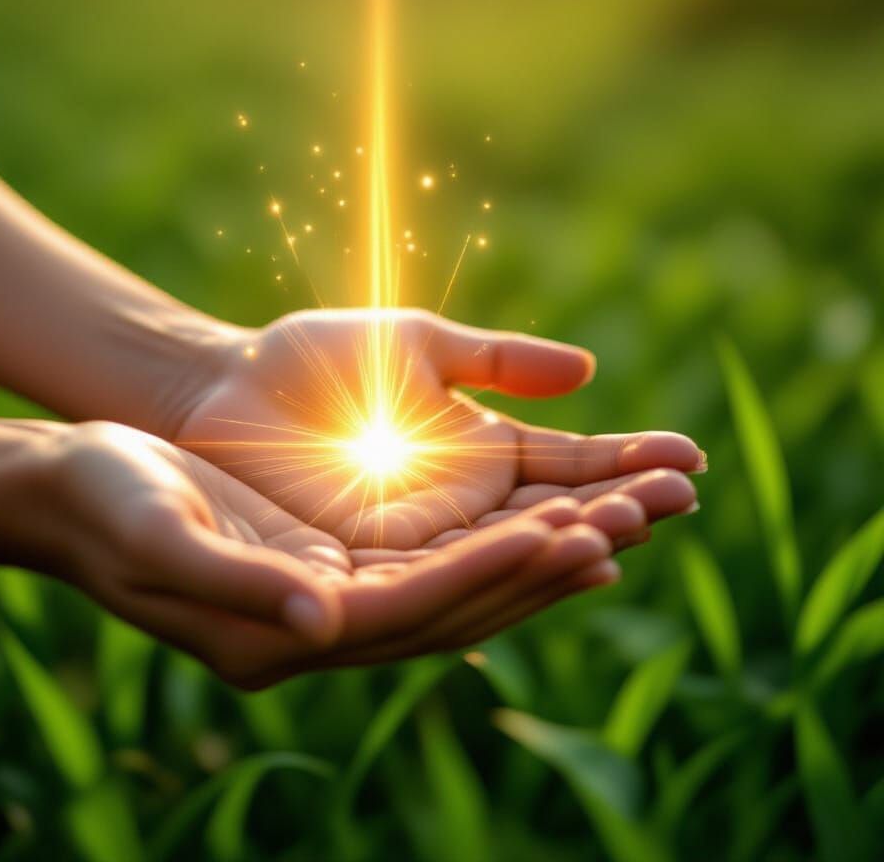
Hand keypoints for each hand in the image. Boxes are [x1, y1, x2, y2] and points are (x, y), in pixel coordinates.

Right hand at [46, 421, 641, 687]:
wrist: (77, 490)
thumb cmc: (106, 504)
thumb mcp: (158, 536)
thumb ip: (237, 586)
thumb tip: (326, 624)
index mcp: (281, 634)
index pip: (414, 607)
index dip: (493, 570)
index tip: (571, 531)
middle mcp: (318, 631)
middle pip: (454, 607)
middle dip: (541, 568)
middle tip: (630, 527)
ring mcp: (328, 605)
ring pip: (455, 590)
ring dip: (533, 561)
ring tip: (613, 529)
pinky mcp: (330, 572)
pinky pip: (430, 567)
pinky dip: (490, 549)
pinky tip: (539, 527)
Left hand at [173, 309, 703, 550]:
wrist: (224, 389)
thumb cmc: (312, 360)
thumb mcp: (418, 345)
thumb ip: (498, 361)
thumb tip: (588, 368)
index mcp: (479, 450)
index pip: (569, 462)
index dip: (626, 459)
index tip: (689, 456)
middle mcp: (463, 504)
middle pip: (556, 512)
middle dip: (618, 504)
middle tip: (682, 497)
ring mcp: (422, 537)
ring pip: (512, 548)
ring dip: (574, 537)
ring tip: (636, 524)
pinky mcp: (374, 561)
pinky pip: (450, 570)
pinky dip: (506, 564)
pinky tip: (560, 559)